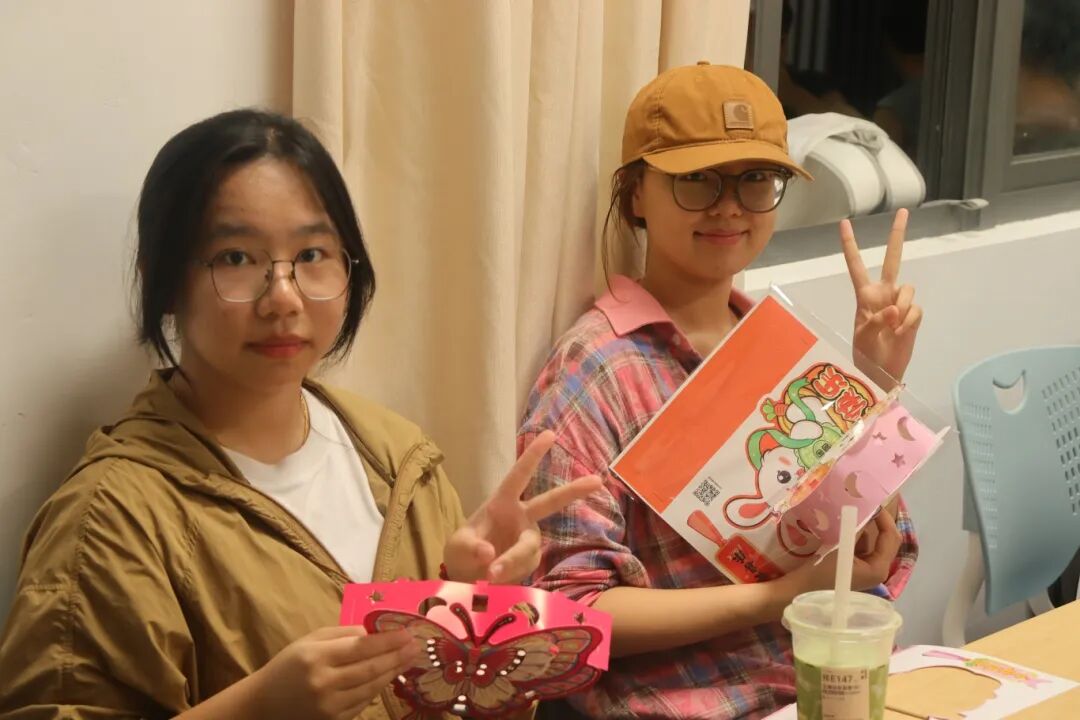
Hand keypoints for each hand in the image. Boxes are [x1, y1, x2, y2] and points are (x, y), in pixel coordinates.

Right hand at [249, 625, 419, 719]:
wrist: (264, 704)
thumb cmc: (289, 666)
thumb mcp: (310, 641)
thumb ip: (342, 634)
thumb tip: (374, 632)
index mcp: (316, 657)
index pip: (361, 647)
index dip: (388, 641)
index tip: (407, 633)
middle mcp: (324, 683)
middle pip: (371, 668)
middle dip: (398, 656)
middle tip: (417, 646)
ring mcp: (329, 706)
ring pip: (371, 687)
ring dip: (393, 672)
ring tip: (408, 659)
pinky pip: (363, 703)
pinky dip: (377, 688)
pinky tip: (389, 676)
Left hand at [443, 430, 601, 583]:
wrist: (467, 578)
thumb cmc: (462, 553)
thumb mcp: (457, 547)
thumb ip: (470, 548)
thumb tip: (490, 553)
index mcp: (501, 503)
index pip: (518, 476)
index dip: (532, 456)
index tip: (550, 434)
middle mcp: (521, 517)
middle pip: (550, 502)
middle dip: (573, 491)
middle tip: (597, 480)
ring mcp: (529, 538)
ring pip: (528, 548)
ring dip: (511, 561)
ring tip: (490, 575)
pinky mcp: (532, 559)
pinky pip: (525, 567)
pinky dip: (510, 574)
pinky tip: (496, 580)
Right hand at [779, 512, 902, 595]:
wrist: (799, 589)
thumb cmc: (820, 571)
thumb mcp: (840, 547)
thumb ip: (856, 528)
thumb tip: (865, 508)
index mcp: (879, 568)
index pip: (891, 537)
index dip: (884, 518)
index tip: (872, 502)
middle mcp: (876, 570)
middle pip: (885, 540)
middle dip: (878, 522)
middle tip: (866, 504)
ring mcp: (865, 570)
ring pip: (872, 542)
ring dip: (865, 526)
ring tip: (854, 510)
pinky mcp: (853, 568)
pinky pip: (860, 546)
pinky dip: (855, 534)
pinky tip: (843, 525)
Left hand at [840, 208, 922, 388]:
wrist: (883, 373)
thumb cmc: (866, 355)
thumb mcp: (863, 337)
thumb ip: (876, 321)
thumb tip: (893, 309)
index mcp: (864, 295)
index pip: (855, 266)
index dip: (850, 245)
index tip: (844, 222)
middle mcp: (883, 293)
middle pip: (892, 260)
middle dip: (897, 236)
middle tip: (902, 211)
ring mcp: (900, 303)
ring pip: (908, 290)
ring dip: (902, 309)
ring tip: (892, 328)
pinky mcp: (913, 315)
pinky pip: (916, 310)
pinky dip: (909, 323)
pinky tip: (901, 333)